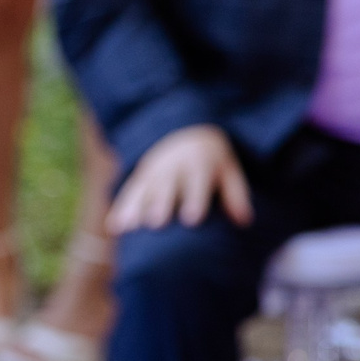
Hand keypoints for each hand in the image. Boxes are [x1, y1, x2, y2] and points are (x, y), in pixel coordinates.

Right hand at [108, 123, 250, 231]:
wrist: (184, 132)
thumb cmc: (212, 161)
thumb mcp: (229, 170)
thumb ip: (235, 194)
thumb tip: (245, 220)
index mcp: (197, 162)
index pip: (196, 181)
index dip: (193, 199)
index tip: (191, 219)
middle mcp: (172, 166)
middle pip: (165, 186)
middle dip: (159, 204)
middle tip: (156, 223)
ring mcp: (152, 171)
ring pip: (142, 190)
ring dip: (134, 208)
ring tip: (129, 228)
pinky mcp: (139, 178)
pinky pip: (128, 193)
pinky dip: (120, 209)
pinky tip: (114, 227)